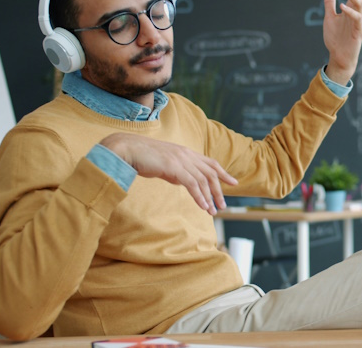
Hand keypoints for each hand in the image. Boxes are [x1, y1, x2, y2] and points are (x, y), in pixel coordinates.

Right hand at [100, 133, 237, 214]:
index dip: (223, 173)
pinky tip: (203, 206)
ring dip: (210, 197)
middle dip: (219, 190)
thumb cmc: (143, 158)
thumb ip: (177, 172)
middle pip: (211, 173)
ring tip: (213, 211)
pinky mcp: (174, 168)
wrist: (127, 149)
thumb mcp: (165, 164)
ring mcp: (181, 160)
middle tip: (223, 205)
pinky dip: (199, 196)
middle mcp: (187, 155)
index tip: (233, 182)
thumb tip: (185, 182)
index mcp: (186, 152)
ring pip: (203, 180)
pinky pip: (192, 184)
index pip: (211, 163)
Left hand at [323, 0, 361, 85]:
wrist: (339, 57)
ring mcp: (359, 22)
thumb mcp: (329, 18)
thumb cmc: (336, 39)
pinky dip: (349, 12)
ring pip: (359, 4)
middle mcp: (357, 13)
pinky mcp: (358, 32)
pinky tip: (341, 6)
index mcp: (351, 8)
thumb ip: (329, 5)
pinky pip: (356, 19)